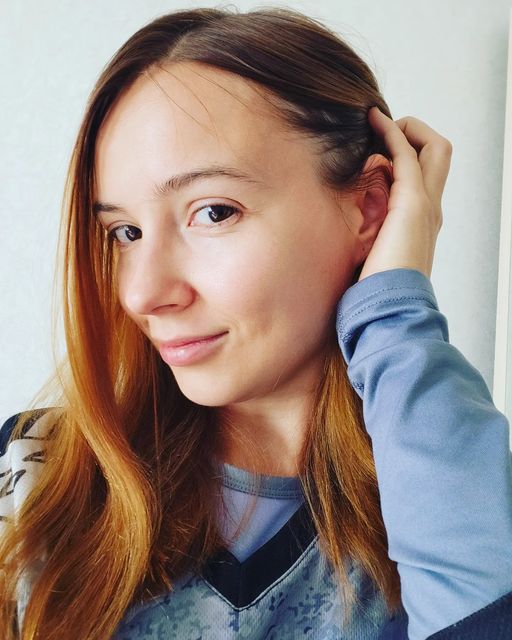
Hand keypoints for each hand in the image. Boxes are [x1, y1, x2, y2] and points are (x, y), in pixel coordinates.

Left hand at [358, 107, 451, 281]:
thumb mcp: (375, 259)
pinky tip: (374, 122)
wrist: (391, 309)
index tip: (379, 145)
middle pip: (440, 154)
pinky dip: (393, 133)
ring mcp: (426, 205)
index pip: (426, 175)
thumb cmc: (379, 291)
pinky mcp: (413, 203)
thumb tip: (349, 236)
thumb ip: (371, 239)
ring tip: (377, 121)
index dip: (408, 153)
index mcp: (422, 222)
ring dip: (406, 128)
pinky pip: (408, 155)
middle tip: (385, 130)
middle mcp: (430, 209)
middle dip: (416, 134)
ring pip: (434, 148)